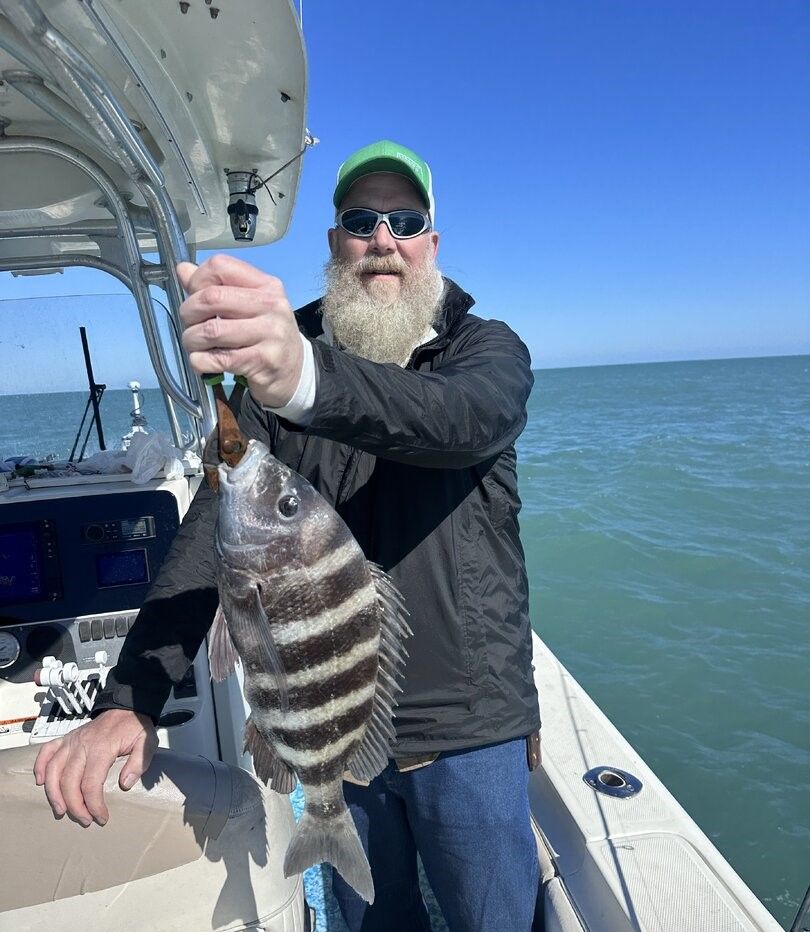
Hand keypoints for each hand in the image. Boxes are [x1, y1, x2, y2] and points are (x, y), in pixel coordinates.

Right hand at [33, 709, 157, 826]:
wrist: (128, 706)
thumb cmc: (136, 727)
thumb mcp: (147, 742)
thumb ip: (139, 763)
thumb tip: (124, 784)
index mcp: (102, 748)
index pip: (91, 784)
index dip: (94, 805)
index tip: (102, 818)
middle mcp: (82, 745)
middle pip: (69, 781)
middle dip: (75, 806)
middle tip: (85, 820)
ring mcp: (72, 740)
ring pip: (53, 770)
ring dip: (54, 794)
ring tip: (61, 811)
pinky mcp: (67, 738)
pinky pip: (47, 751)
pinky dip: (40, 766)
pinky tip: (40, 782)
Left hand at [177, 255, 303, 407]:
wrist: (295, 372)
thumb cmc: (267, 335)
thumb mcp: (249, 306)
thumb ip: (216, 287)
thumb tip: (183, 270)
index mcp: (266, 285)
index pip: (220, 266)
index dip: (196, 280)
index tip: (194, 297)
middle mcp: (271, 306)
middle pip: (211, 297)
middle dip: (189, 313)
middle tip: (190, 325)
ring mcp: (269, 334)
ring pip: (210, 330)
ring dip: (191, 341)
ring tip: (195, 346)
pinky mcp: (262, 361)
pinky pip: (216, 359)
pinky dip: (199, 362)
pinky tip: (204, 363)